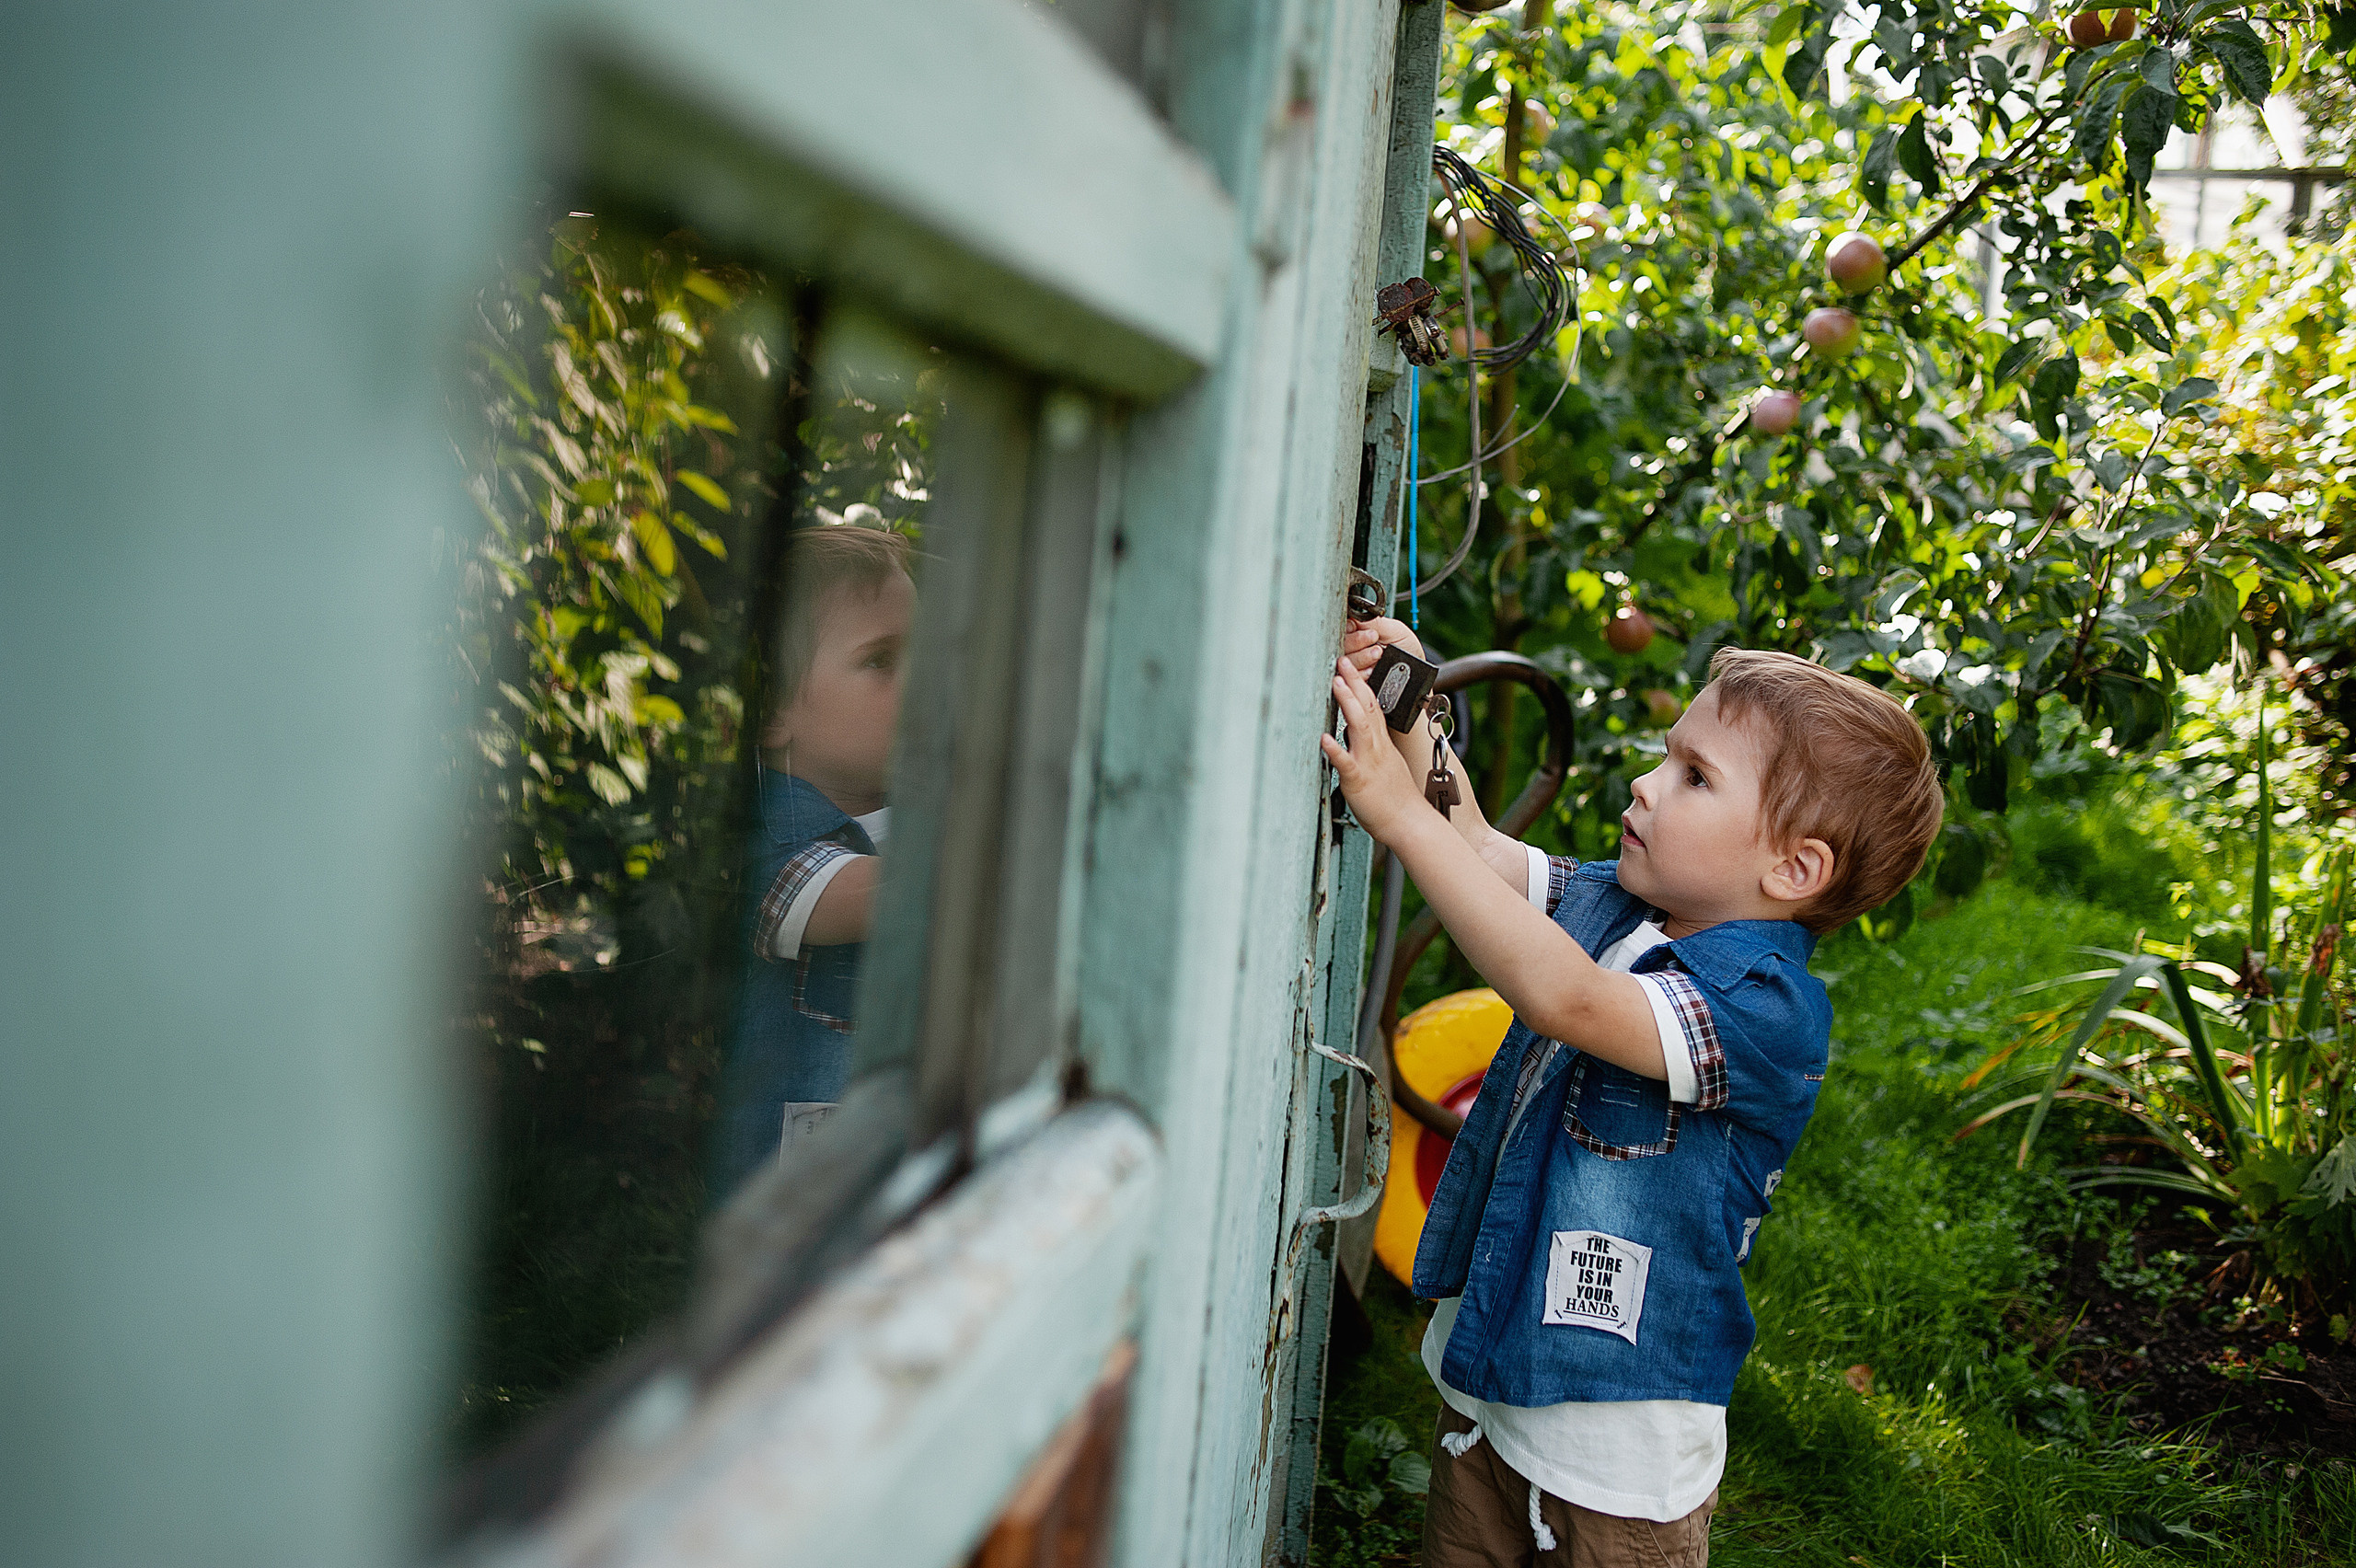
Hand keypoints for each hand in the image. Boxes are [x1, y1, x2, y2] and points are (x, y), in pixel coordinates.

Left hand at [1320, 654, 1429, 844]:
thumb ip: (1371, 749)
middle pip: (1367, 707)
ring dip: (1347, 703)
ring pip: (1359, 726)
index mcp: (1382, 745)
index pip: (1373, 707)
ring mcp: (1369, 762)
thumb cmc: (1397, 800)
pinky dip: (1335, 750)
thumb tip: (1353, 737)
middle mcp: (1376, 748)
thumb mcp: (1386, 767)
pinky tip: (1323, 738)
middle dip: (1354, 682)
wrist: (1411, 824)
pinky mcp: (1359, 781)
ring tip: (1335, 683)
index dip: (1362, 685)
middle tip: (1342, 660)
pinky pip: (1346, 763)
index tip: (1350, 666)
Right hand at [1341, 614, 1423, 673]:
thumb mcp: (1395, 629)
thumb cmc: (1407, 649)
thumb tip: (1354, 617)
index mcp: (1360, 631)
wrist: (1414, 672)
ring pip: (1344, 660)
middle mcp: (1353, 647)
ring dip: (1361, 657)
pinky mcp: (1354, 679)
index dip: (1354, 630)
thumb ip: (1374, 621)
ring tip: (1378, 655)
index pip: (1345, 628)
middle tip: (1376, 644)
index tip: (1371, 634)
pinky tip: (1371, 671)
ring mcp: (1353, 664)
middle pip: (1342, 644)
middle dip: (1358, 643)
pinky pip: (1349, 676)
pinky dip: (1361, 673)